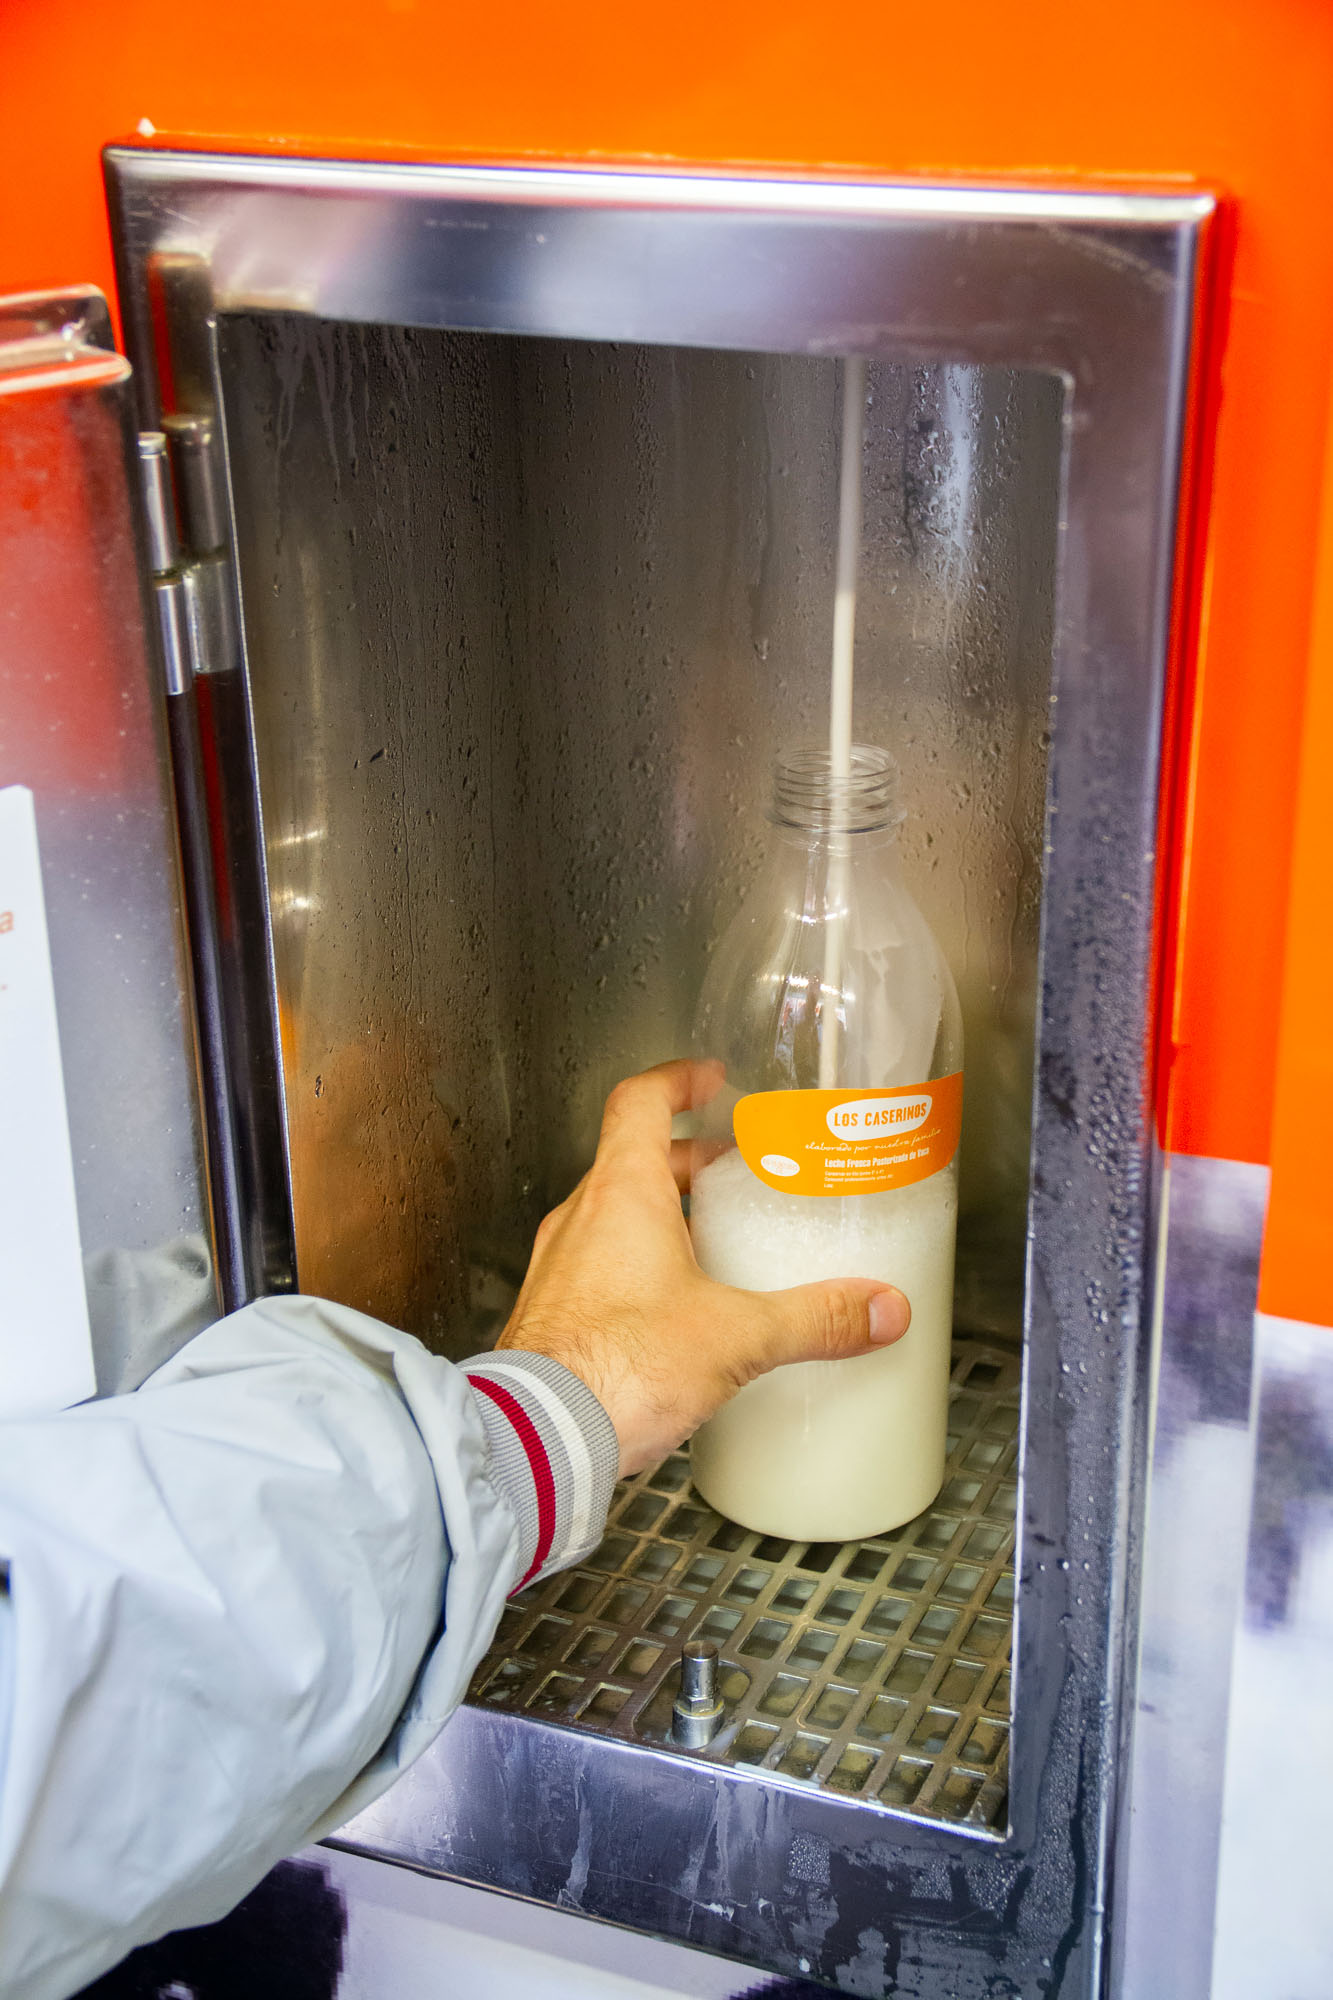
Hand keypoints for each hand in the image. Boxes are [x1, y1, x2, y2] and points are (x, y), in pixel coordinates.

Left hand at [496, 1060, 910, 1474]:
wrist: (539, 1439)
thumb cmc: (618, 1367)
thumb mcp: (737, 1336)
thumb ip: (815, 1319)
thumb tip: (879, 1309)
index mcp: (622, 1192)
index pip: (640, 1102)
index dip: (676, 1081)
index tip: (709, 1079)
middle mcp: (581, 1219)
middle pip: (634, 1163)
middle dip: (688, 1164)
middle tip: (735, 1174)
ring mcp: (560, 1268)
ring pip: (613, 1219)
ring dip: (661, 1219)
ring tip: (716, 1247)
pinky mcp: (554, 1318)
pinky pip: (597, 1272)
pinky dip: (637, 1271)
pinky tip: (677, 1315)